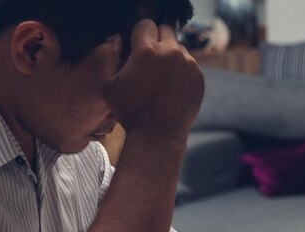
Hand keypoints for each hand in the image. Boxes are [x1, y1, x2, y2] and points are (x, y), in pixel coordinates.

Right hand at [95, 19, 203, 142]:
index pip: (145, 24)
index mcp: (147, 51)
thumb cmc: (130, 111)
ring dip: (169, 54)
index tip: (135, 49)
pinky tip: (170, 86)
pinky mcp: (198, 76)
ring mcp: (188, 64)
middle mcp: (171, 53)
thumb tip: (116, 37)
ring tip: (158, 76)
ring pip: (178, 46)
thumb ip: (105, 54)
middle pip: (165, 29)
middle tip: (147, 59)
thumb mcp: (106, 84)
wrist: (159, 135)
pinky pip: (188, 62)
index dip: (137, 35)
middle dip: (155, 39)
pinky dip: (180, 68)